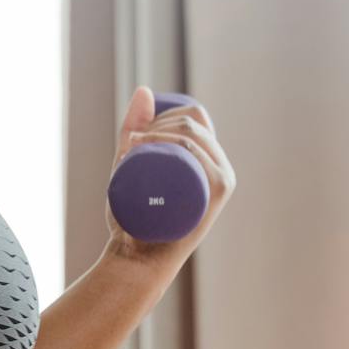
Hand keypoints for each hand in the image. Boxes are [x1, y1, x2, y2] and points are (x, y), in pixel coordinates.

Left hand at [103, 86, 234, 272]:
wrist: (137, 259)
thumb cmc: (137, 218)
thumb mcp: (130, 168)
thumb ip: (134, 132)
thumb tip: (144, 90)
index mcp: (209, 159)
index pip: (193, 118)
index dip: (163, 114)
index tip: (133, 134)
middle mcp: (220, 168)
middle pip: (193, 123)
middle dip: (157, 122)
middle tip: (127, 143)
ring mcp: (221, 181)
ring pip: (194, 136)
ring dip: (160, 130)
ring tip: (131, 146)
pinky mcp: (217, 194)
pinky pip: (203, 157)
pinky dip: (180, 144)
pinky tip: (160, 144)